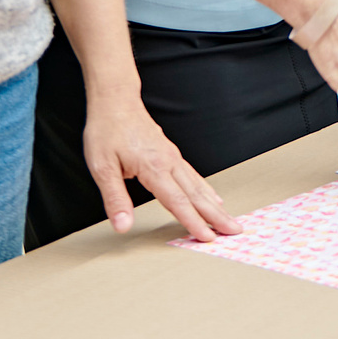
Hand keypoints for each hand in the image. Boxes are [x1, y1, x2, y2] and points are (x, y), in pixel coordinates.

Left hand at [81, 90, 236, 241]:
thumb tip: (122, 226)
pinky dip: (206, 189)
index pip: (177, 202)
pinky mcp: (171, 154)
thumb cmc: (107, 130)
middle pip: (196, 195)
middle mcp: (169, 162)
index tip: (208, 237)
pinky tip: (213, 197)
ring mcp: (173, 157)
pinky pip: (194, 175)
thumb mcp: (102, 167)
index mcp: (154, 168)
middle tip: (235, 230)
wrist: (115, 101)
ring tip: (229, 219)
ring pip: (199, 186)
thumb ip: (114, 199)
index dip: (193, 222)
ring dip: (215, 205)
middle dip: (217, 215)